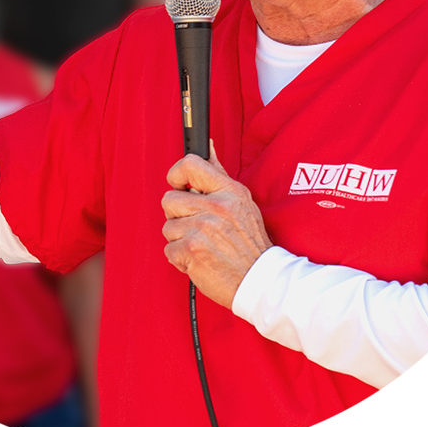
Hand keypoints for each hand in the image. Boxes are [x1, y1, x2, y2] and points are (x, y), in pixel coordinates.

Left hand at [162, 144, 272, 308]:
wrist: (260, 280)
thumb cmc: (249, 242)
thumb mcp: (241, 201)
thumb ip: (218, 173)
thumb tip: (207, 146)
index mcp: (228, 192)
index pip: (189, 165)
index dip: (176, 174)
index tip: (179, 184)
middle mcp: (215, 208)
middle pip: (169, 199)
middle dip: (178, 214)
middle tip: (196, 224)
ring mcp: (201, 229)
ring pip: (168, 226)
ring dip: (180, 238)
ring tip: (202, 243)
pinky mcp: (191, 251)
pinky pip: (169, 249)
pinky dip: (181, 257)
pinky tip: (199, 257)